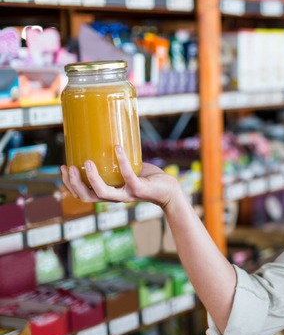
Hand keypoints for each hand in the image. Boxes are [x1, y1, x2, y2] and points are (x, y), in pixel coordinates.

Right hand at [61, 145, 178, 207]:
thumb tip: (102, 137)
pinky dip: (122, 161)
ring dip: (92, 178)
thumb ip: (113, 162)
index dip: (70, 185)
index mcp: (109, 193)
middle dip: (74, 184)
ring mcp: (127, 194)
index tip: (63, 168)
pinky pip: (128, 175)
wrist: (169, 189)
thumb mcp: (126, 170)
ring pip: (103, 192)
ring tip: (87, 161)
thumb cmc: (146, 178)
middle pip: (88, 197)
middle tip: (68, 167)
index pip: (83, 194)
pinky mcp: (140, 189)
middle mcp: (115, 197)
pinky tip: (118, 148)